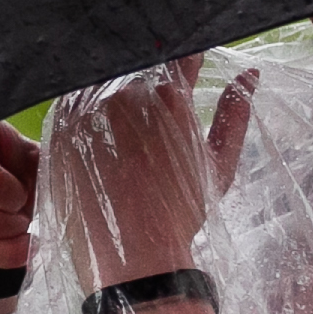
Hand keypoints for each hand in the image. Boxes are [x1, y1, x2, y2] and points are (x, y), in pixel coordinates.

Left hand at [61, 60, 212, 287]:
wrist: (133, 255)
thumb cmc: (182, 213)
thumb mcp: (219, 165)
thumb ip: (234, 114)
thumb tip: (251, 72)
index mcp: (172, 98)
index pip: (178, 58)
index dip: (180, 62)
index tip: (180, 70)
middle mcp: (130, 95)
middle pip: (137, 74)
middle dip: (144, 91)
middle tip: (144, 126)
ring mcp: (92, 109)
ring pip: (104, 86)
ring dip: (111, 102)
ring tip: (118, 144)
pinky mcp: (62, 127)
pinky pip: (72, 105)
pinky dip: (83, 116)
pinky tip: (93, 144)